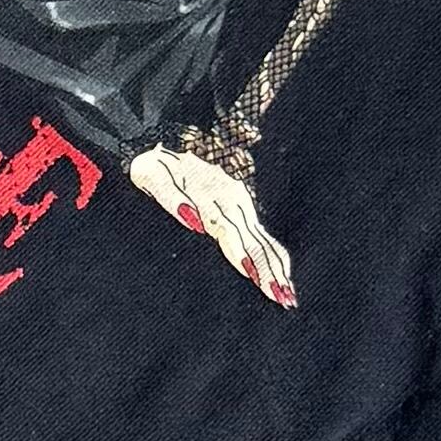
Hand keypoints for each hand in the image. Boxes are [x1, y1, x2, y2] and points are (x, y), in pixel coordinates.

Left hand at [131, 139, 295, 308]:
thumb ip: (171, 198)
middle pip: (255, 243)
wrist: (160, 141)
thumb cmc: (152, 165)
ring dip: (277, 268)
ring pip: (262, 240)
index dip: (248, 259)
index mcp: (212, 197)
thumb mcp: (151, 174)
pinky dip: (273, 254)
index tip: (259, 282)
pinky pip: (260, 234)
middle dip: (270, 271)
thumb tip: (195, 223)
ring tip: (289, 296)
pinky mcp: (238, 206)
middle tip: (285, 300)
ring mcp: (238, 203)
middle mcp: (232, 201)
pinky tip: (283, 272)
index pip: (234, 236)